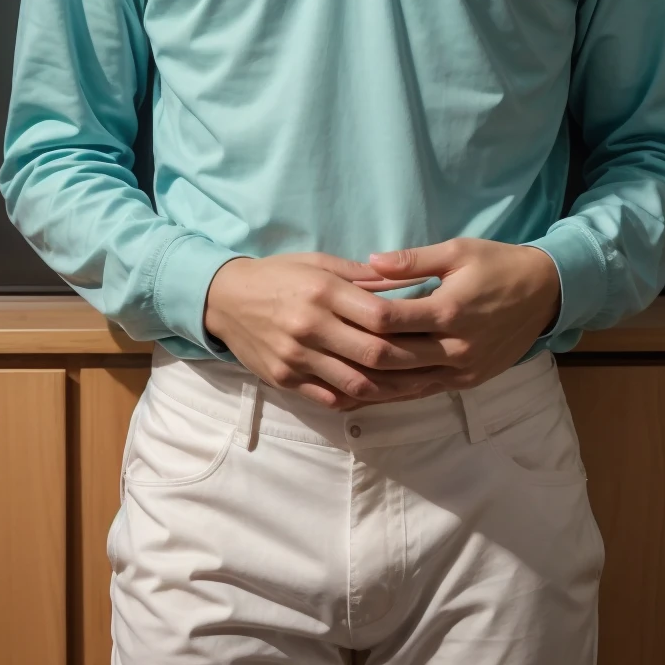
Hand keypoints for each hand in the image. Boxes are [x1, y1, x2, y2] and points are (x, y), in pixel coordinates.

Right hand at [202, 252, 445, 410]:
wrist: (225, 299)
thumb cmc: (279, 275)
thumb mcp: (319, 263)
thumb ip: (363, 276)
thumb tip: (407, 283)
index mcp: (322, 291)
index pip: (379, 315)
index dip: (412, 327)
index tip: (436, 330)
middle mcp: (310, 326)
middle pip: (373, 354)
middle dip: (410, 363)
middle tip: (438, 365)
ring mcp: (296, 357)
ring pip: (356, 384)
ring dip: (392, 390)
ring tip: (419, 387)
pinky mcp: (286, 380)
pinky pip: (331, 399)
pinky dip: (360, 401)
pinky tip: (382, 396)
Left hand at [345, 238, 561, 397]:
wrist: (545, 293)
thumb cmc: (498, 265)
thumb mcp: (456, 251)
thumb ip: (411, 261)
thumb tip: (370, 262)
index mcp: (450, 311)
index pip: (391, 321)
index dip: (358, 317)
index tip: (332, 310)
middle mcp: (456, 348)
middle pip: (393, 358)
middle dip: (356, 353)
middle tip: (322, 347)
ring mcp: (463, 371)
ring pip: (405, 384)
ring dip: (370, 382)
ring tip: (332, 377)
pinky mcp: (467, 382)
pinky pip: (423, 391)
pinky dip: (393, 392)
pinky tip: (367, 391)